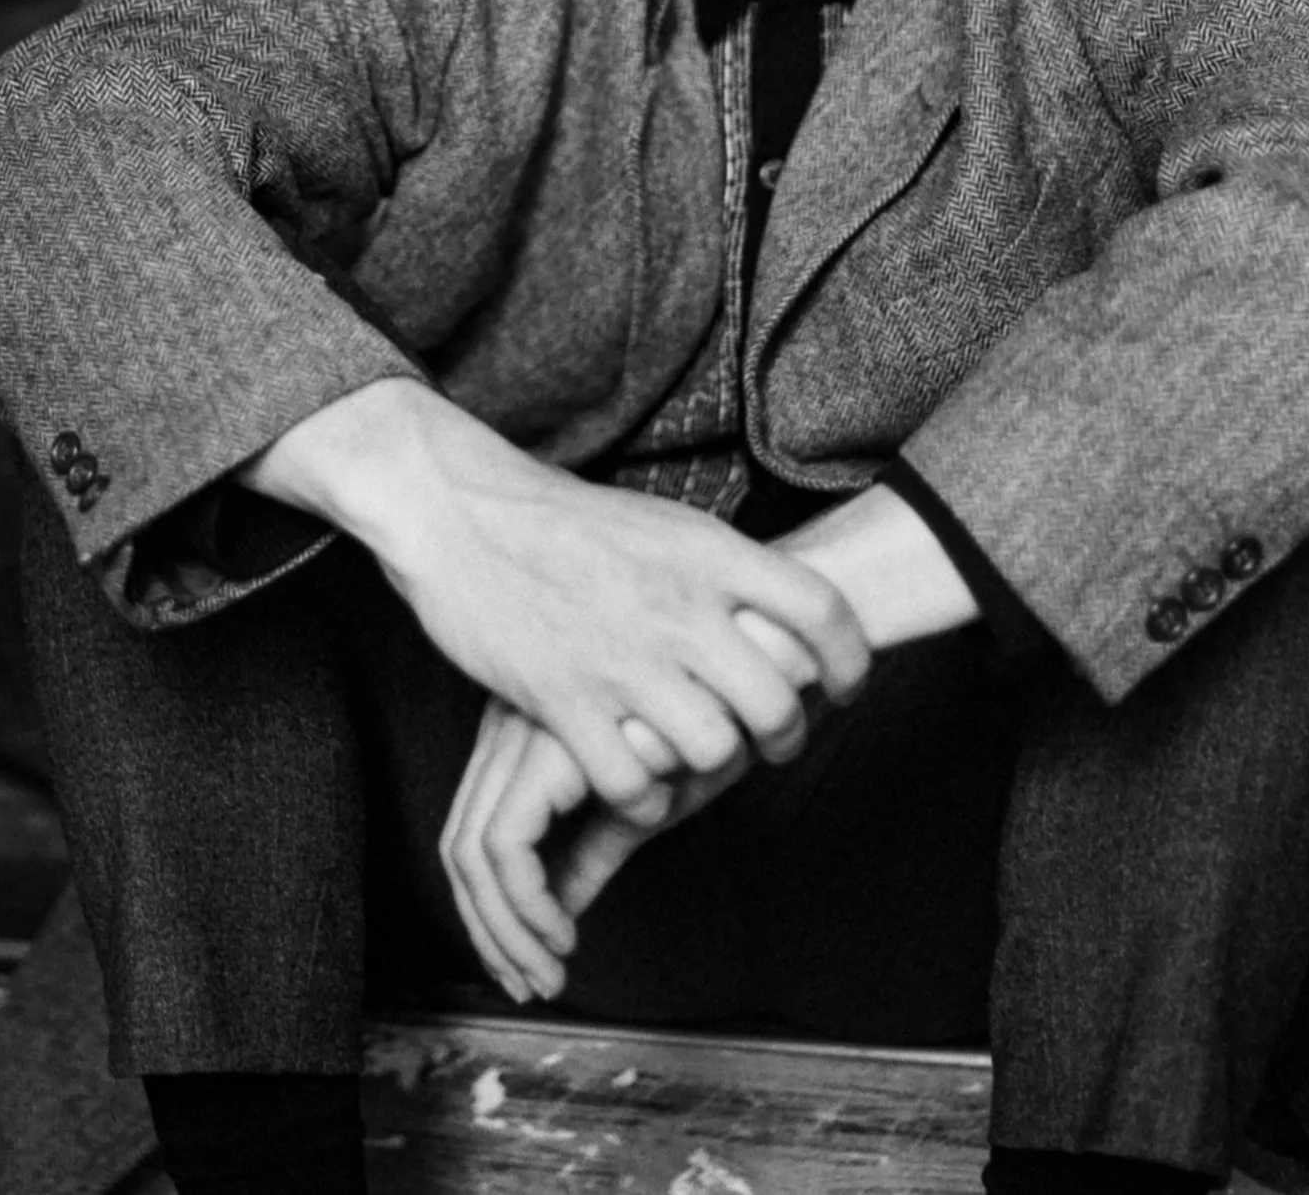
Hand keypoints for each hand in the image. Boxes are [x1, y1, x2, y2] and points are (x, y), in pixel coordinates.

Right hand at [246, 384, 868, 815]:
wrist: (459, 510)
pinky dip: (644, 797)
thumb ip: (720, 566)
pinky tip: (637, 778)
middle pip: (776, 700)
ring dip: (714, 766)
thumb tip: (783, 605)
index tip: (841, 685)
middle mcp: (676, 605)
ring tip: (703, 760)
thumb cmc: (561, 519)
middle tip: (774, 740)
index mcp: (706, 551)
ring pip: (713, 749)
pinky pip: (634, 785)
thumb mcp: (659, 521)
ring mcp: (621, 657)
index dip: (848, 661)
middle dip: (787, 734)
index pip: (821, 612)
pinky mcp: (566, 701)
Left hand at [443, 606, 817, 1001]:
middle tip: (529, 983)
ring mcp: (521, 731)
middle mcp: (508, 723)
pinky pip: (505, 849)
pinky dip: (526, 907)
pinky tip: (564, 937)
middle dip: (490, 930)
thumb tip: (563, 905)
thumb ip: (596, 840)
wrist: (758, 655)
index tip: (529, 958)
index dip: (492, 906)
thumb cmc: (713, 713)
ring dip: (507, 931)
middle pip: (459, 844)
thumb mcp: (645, 793)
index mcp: (525, 721)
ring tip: (547, 973)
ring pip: (472, 856)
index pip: (475, 825)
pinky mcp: (546, 748)